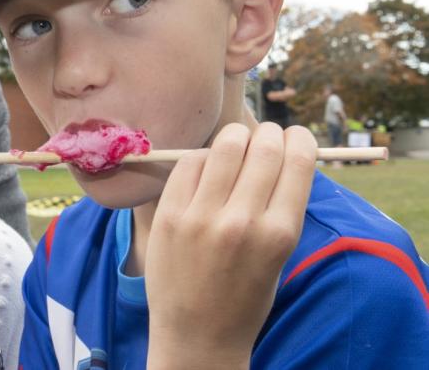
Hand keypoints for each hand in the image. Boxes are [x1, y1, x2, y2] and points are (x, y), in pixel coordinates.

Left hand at [144, 122, 316, 368]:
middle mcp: (241, 221)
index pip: (297, 161)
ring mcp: (200, 217)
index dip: (300, 139)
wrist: (197, 335)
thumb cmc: (246, 293)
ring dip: (235, 138)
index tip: (295, 137)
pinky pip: (189, 163)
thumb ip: (280, 204)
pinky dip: (203, 157)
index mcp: (280, 233)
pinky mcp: (168, 215)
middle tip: (265, 137)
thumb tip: (282, 149)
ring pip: (225, 145)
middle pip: (263, 146)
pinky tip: (207, 168)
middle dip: (268, 133)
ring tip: (236, 145)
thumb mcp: (279, 253)